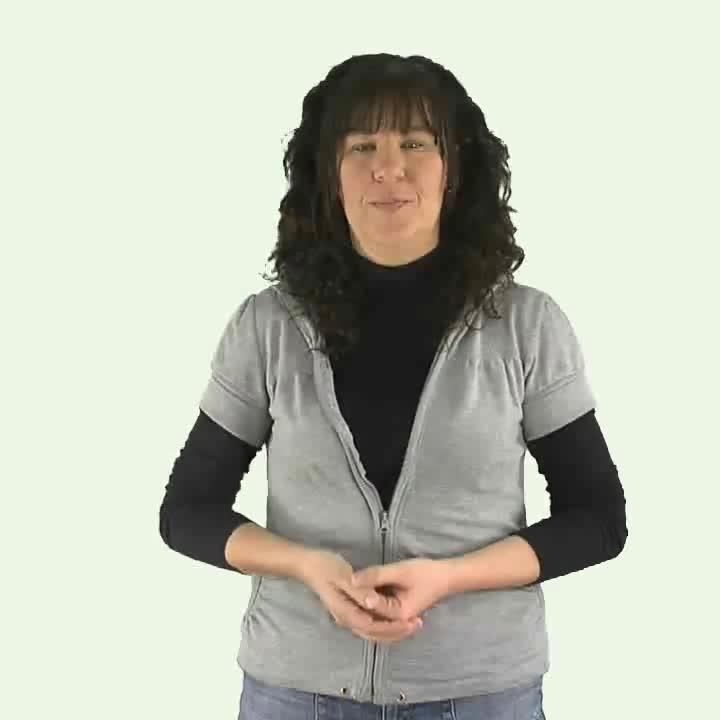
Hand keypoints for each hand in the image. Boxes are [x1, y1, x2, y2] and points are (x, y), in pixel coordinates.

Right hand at [299, 549, 424, 644]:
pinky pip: (369, 622)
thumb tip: (374, 603)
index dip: (393, 627)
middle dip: (396, 632)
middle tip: (417, 624)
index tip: (412, 622)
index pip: (373, 627)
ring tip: (411, 623)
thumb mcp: (343, 575)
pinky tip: (394, 616)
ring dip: (391, 629)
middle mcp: (346, 618)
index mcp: (345, 612)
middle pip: (374, 633)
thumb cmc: (324, 567)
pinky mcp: (349, 609)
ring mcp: (346, 615)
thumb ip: (359, 590)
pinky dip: (383, 622)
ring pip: (372, 630)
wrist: (306, 564)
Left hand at [350, 558, 449, 623]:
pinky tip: (356, 597)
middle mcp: (397, 622)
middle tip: (339, 591)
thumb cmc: (426, 573)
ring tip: (345, 594)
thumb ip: (377, 575)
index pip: (370, 608)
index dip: (356, 594)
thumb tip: (352, 580)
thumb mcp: (400, 570)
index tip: (343, 581)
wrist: (446, 576)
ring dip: (358, 609)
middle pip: (368, 621)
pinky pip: (376, 615)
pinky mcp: (395, 613)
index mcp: (399, 614)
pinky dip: (366, 608)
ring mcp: (396, 619)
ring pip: (371, 620)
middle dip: (353, 607)